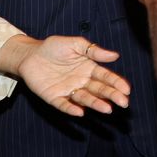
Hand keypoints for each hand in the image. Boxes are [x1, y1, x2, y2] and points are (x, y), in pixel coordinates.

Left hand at [11, 35, 130, 115]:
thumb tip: (116, 56)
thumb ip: (94, 50)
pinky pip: (64, 104)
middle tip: (123, 102)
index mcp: (88, 68)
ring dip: (96, 104)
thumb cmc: (53, 47)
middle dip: (112, 95)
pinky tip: (80, 112)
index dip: (116, 83)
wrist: (29, 54)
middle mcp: (81, 81)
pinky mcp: (54, 97)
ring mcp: (68, 90)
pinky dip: (71, 109)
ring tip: (107, 109)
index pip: (106, 77)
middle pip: (99, 90)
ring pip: (85, 99)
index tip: (127, 89)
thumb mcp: (75, 44)